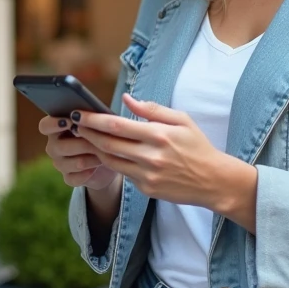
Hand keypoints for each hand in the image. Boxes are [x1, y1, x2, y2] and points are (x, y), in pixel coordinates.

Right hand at [40, 115, 118, 190]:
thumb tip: (90, 115)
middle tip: (100, 141)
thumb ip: (90, 118)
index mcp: (57, 128)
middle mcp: (54, 146)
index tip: (70, 121)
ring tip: (105, 153)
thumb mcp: (97, 124)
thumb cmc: (101, 134)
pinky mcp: (68, 178)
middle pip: (60, 146)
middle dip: (84, 143)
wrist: (110, 159)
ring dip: (92, 158)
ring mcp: (59, 163)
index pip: (45, 126)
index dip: (54, 124)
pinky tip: (96, 167)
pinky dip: (89, 173)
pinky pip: (76, 178)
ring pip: (74, 163)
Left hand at [72, 94, 255, 221]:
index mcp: (159, 135)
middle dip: (87, 133)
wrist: (213, 181)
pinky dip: (112, 162)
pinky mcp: (147, 189)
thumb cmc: (197, 146)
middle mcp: (151, 156)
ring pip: (111, 161)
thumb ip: (152, 109)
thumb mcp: (181, 120)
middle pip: (108, 144)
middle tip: (74, 124)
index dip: (94, 120)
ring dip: (95, 148)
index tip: (79, 113)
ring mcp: (147, 175)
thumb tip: (126, 98)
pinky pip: (123, 173)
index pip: (117, 125)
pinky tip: (105, 153)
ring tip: (86, 137)